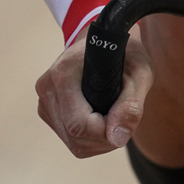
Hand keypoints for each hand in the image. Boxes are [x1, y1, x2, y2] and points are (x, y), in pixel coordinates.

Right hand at [35, 23, 152, 156]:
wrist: (106, 41)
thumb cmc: (125, 54)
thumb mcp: (139, 74)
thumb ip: (131, 106)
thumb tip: (118, 139)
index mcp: (63, 74)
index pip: (80, 125)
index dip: (107, 132)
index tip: (124, 119)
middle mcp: (47, 88)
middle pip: (76, 137)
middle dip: (106, 138)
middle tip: (124, 118)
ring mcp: (44, 101)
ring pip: (73, 142)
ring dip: (99, 140)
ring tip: (114, 117)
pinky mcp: (47, 110)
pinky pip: (70, 139)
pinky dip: (91, 138)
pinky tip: (102, 119)